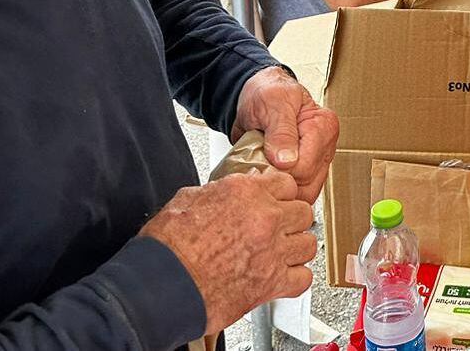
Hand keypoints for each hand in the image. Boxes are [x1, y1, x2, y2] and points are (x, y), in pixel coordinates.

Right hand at [140, 170, 316, 334]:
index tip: (277, 201)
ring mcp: (272, 251)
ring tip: (283, 253)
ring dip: (296, 248)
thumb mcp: (187, 200)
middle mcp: (265, 218)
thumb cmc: (167, 248)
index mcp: (246, 192)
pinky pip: (302, 279)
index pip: (287, 183)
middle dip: (292, 220)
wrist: (160, 285)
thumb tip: (224, 192)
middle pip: (303, 212)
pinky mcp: (271, 284)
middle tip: (280, 228)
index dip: (281, 194)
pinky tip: (283, 277)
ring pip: (309, 244)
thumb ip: (217, 192)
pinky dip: (295, 279)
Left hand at [232, 66, 338, 202]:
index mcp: (324, 125)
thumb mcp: (272, 103)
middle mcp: (325, 146)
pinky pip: (297, 193)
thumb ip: (281, 132)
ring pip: (304, 193)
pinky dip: (280, 190)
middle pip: (306, 183)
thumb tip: (287, 161)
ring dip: (280, 187)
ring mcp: (317, 161)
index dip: (279, 168)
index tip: (261, 157)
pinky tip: (269, 175)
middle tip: (259, 162)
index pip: (305, 166)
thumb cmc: (266, 94)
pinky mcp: (307, 173)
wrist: (256, 97)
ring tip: (264, 168)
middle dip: (279, 178)